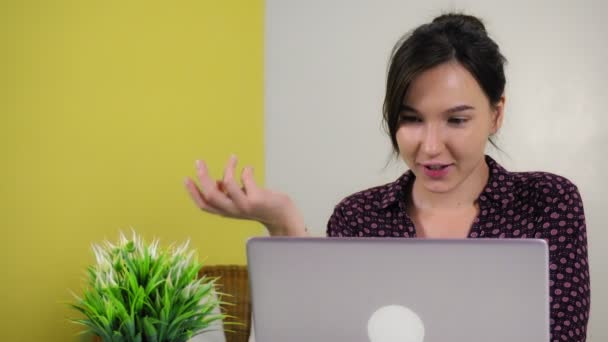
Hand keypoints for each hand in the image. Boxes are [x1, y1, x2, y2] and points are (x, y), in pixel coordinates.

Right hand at [184, 155, 306, 235]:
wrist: (282, 217)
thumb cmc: (261, 205)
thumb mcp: (240, 201)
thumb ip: (228, 194)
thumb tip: (216, 181)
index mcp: (226, 211)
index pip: (204, 205)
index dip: (193, 192)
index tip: (186, 178)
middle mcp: (233, 211)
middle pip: (211, 195)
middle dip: (202, 176)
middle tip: (199, 161)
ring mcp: (245, 205)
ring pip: (227, 184)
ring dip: (227, 167)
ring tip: (233, 157)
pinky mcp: (256, 199)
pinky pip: (246, 177)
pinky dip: (246, 170)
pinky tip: (249, 169)